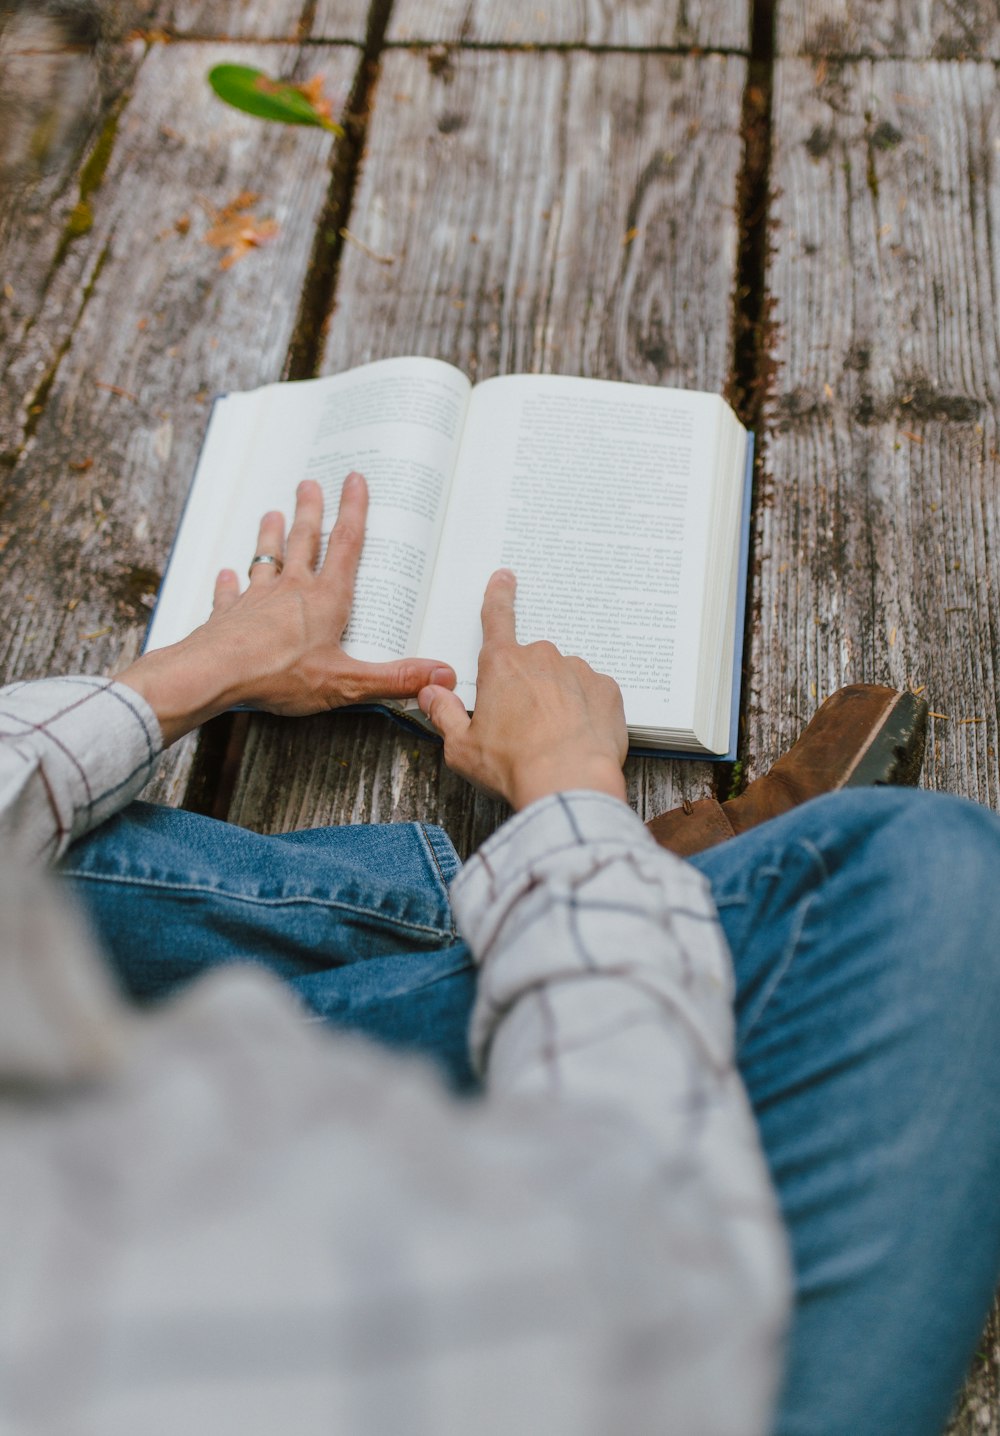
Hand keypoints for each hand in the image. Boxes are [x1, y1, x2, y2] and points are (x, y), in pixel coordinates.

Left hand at [117, 474, 455, 744]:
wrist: (214, 673)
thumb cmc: (279, 675)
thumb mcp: (346, 682)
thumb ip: (394, 678)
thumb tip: (442, 675)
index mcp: (326, 600)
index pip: (346, 546)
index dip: (355, 511)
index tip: (355, 480)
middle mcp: (291, 591)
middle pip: (304, 540)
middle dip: (310, 511)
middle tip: (309, 483)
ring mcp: (257, 600)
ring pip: (266, 558)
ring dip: (270, 536)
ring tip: (271, 514)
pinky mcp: (227, 616)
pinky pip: (229, 594)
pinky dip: (228, 584)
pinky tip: (225, 576)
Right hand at [417, 569, 627, 809]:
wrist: (568, 784)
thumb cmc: (513, 765)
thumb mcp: (462, 746)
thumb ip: (445, 714)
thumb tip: (431, 693)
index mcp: (501, 665)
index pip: (497, 618)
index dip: (499, 595)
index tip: (505, 578)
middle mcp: (541, 658)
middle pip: (531, 663)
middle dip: (528, 686)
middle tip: (524, 726)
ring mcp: (578, 671)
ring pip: (563, 678)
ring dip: (558, 698)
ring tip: (553, 738)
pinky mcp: (606, 690)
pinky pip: (592, 694)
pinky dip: (585, 710)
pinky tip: (578, 737)